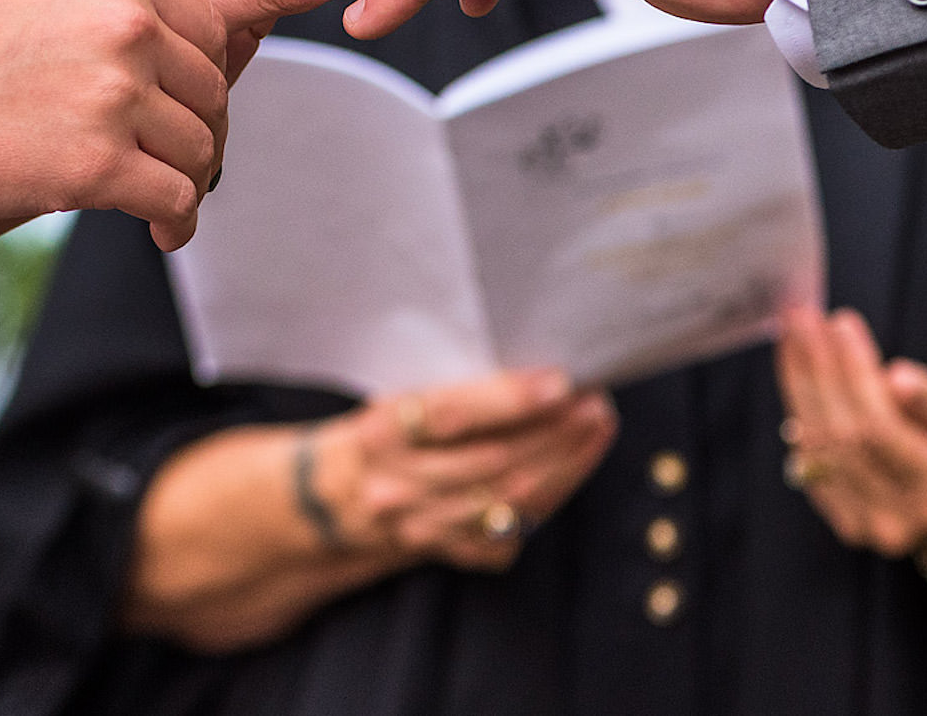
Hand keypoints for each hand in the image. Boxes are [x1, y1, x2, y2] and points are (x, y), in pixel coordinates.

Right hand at [0, 0, 234, 249]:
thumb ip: (118, 18)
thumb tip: (185, 68)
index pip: (213, 28)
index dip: (206, 79)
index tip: (190, 111)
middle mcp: (128, 22)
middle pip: (213, 89)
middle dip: (202, 133)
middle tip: (181, 164)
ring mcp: (115, 92)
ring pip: (200, 147)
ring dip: (189, 181)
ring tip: (164, 203)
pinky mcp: (98, 163)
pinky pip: (176, 198)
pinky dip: (176, 223)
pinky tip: (161, 232)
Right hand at [311, 368, 617, 571]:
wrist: (332, 498)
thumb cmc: (381, 432)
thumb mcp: (398, 400)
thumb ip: (455, 392)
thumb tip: (537, 374)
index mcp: (381, 433)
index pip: (452, 416)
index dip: (509, 400)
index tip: (560, 381)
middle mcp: (397, 486)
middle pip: (491, 462)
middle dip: (554, 432)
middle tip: (594, 403)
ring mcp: (419, 527)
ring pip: (506, 501)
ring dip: (562, 464)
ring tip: (594, 429)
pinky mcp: (442, 552)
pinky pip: (507, 533)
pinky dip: (547, 500)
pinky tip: (572, 469)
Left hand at [772, 307, 926, 559]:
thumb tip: (897, 380)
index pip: (882, 431)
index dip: (856, 376)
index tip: (841, 323)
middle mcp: (899, 521)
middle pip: (843, 437)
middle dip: (818, 370)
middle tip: (802, 315)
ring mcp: (866, 526)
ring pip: (819, 445)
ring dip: (799, 381)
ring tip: (793, 328)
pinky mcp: (842, 517)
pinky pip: (810, 455)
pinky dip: (799, 405)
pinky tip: (794, 362)